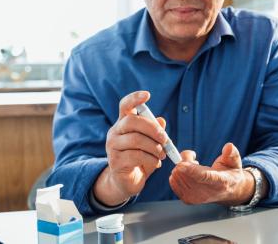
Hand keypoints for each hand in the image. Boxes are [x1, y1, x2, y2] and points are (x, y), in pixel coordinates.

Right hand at [93, 91, 167, 205]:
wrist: (126, 182)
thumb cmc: (139, 158)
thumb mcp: (150, 144)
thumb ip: (155, 132)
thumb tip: (161, 120)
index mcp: (123, 123)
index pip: (125, 105)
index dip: (134, 98)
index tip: (147, 95)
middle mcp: (114, 132)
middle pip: (131, 121)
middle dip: (152, 129)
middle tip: (165, 139)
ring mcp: (112, 147)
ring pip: (136, 140)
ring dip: (154, 147)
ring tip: (162, 155)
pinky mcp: (115, 162)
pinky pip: (136, 156)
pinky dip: (151, 160)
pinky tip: (156, 164)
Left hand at [169, 143, 260, 204]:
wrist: (228, 191)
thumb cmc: (230, 173)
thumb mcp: (234, 162)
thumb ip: (231, 154)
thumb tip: (228, 146)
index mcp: (220, 182)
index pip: (204, 177)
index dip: (191, 170)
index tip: (181, 164)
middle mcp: (207, 193)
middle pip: (187, 177)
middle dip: (185, 161)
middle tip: (194, 159)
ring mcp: (196, 198)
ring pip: (178, 178)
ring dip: (181, 167)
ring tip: (193, 167)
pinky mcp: (187, 200)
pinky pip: (173, 182)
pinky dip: (177, 174)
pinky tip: (186, 173)